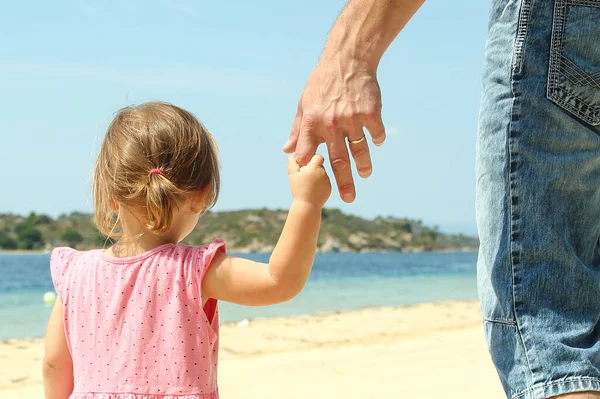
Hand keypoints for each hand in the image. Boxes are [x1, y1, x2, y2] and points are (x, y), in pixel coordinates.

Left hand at [283, 61, 385, 202]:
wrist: (347, 59)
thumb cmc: (322, 83)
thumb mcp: (304, 104)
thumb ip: (297, 130)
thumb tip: (286, 151)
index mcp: (311, 123)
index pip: (306, 154)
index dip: (308, 169)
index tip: (313, 183)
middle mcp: (331, 124)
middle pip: (337, 161)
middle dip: (343, 183)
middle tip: (348, 199)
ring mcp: (351, 119)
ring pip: (359, 150)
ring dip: (363, 166)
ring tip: (365, 175)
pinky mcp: (369, 112)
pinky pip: (374, 133)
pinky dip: (376, 139)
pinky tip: (376, 143)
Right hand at [287, 155, 331, 207]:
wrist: (307, 206)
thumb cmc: (298, 189)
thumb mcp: (292, 174)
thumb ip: (292, 162)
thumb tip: (293, 155)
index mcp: (315, 167)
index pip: (318, 156)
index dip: (311, 159)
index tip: (305, 165)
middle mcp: (324, 173)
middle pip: (319, 165)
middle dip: (312, 168)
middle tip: (304, 175)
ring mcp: (327, 181)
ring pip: (322, 173)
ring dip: (316, 176)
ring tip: (308, 184)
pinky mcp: (329, 188)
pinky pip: (324, 182)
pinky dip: (319, 184)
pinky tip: (312, 190)